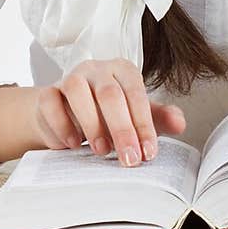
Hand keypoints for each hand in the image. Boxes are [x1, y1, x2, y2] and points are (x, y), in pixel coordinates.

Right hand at [32, 59, 186, 167]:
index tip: (148, 152)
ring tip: (101, 151)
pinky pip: (50, 102)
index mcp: (122, 70)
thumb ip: (158, 118)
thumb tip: (180, 123)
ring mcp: (70, 78)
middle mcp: (96, 69)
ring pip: (77, 90)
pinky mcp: (48, 92)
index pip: (136, 93)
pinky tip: (72, 144)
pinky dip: (61, 124)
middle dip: (122, 129)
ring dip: (91, 123)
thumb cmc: (108, 113)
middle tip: (129, 159)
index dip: (143, 124)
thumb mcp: (135, 115)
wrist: (67, 113)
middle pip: (110, 93)